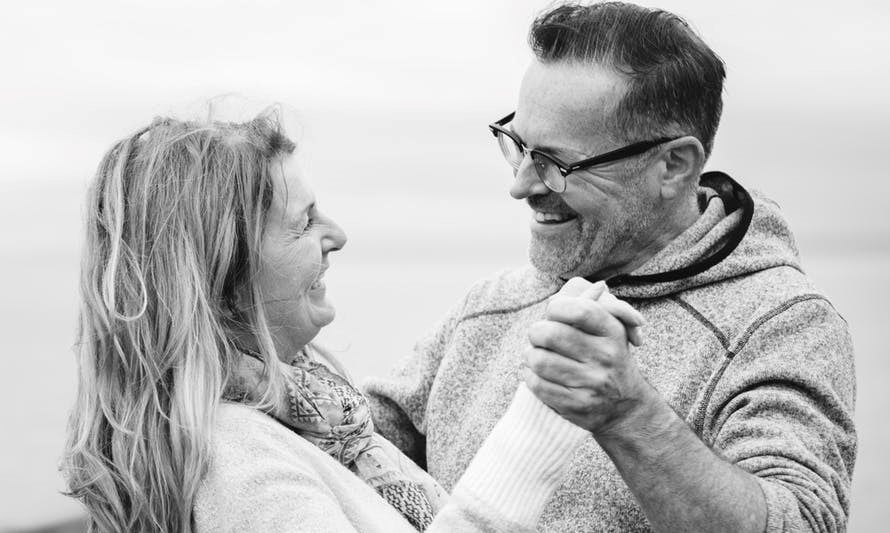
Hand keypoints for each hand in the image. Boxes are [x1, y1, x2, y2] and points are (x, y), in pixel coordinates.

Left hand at [522, 277, 653, 433]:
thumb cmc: (609, 358)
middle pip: (550, 334)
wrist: (626, 407)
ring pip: (539, 360)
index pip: (580, 310)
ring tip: (536, 355)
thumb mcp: (610, 329)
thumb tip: (595, 285)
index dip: (557, 307)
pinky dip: (530, 376)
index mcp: (612, 333)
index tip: (552, 312)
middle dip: (536, 332)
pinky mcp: (576, 406)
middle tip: (538, 335)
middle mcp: (605, 358)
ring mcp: (591, 384)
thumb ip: (594, 305)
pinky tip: (537, 374)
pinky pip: (537, 385)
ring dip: (531, 356)